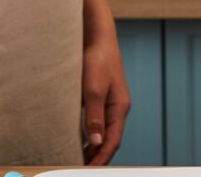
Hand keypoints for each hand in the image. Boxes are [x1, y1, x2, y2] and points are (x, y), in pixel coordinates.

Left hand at [81, 28, 130, 165]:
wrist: (98, 38)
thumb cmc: (97, 61)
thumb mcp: (92, 90)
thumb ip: (94, 117)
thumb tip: (95, 141)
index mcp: (119, 108)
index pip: (112, 141)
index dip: (101, 158)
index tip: (88, 170)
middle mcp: (118, 108)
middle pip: (111, 139)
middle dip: (99, 156)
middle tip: (82, 168)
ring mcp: (111, 102)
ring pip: (105, 132)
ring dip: (95, 147)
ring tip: (81, 159)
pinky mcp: (102, 97)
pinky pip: (99, 122)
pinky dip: (92, 134)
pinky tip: (81, 138)